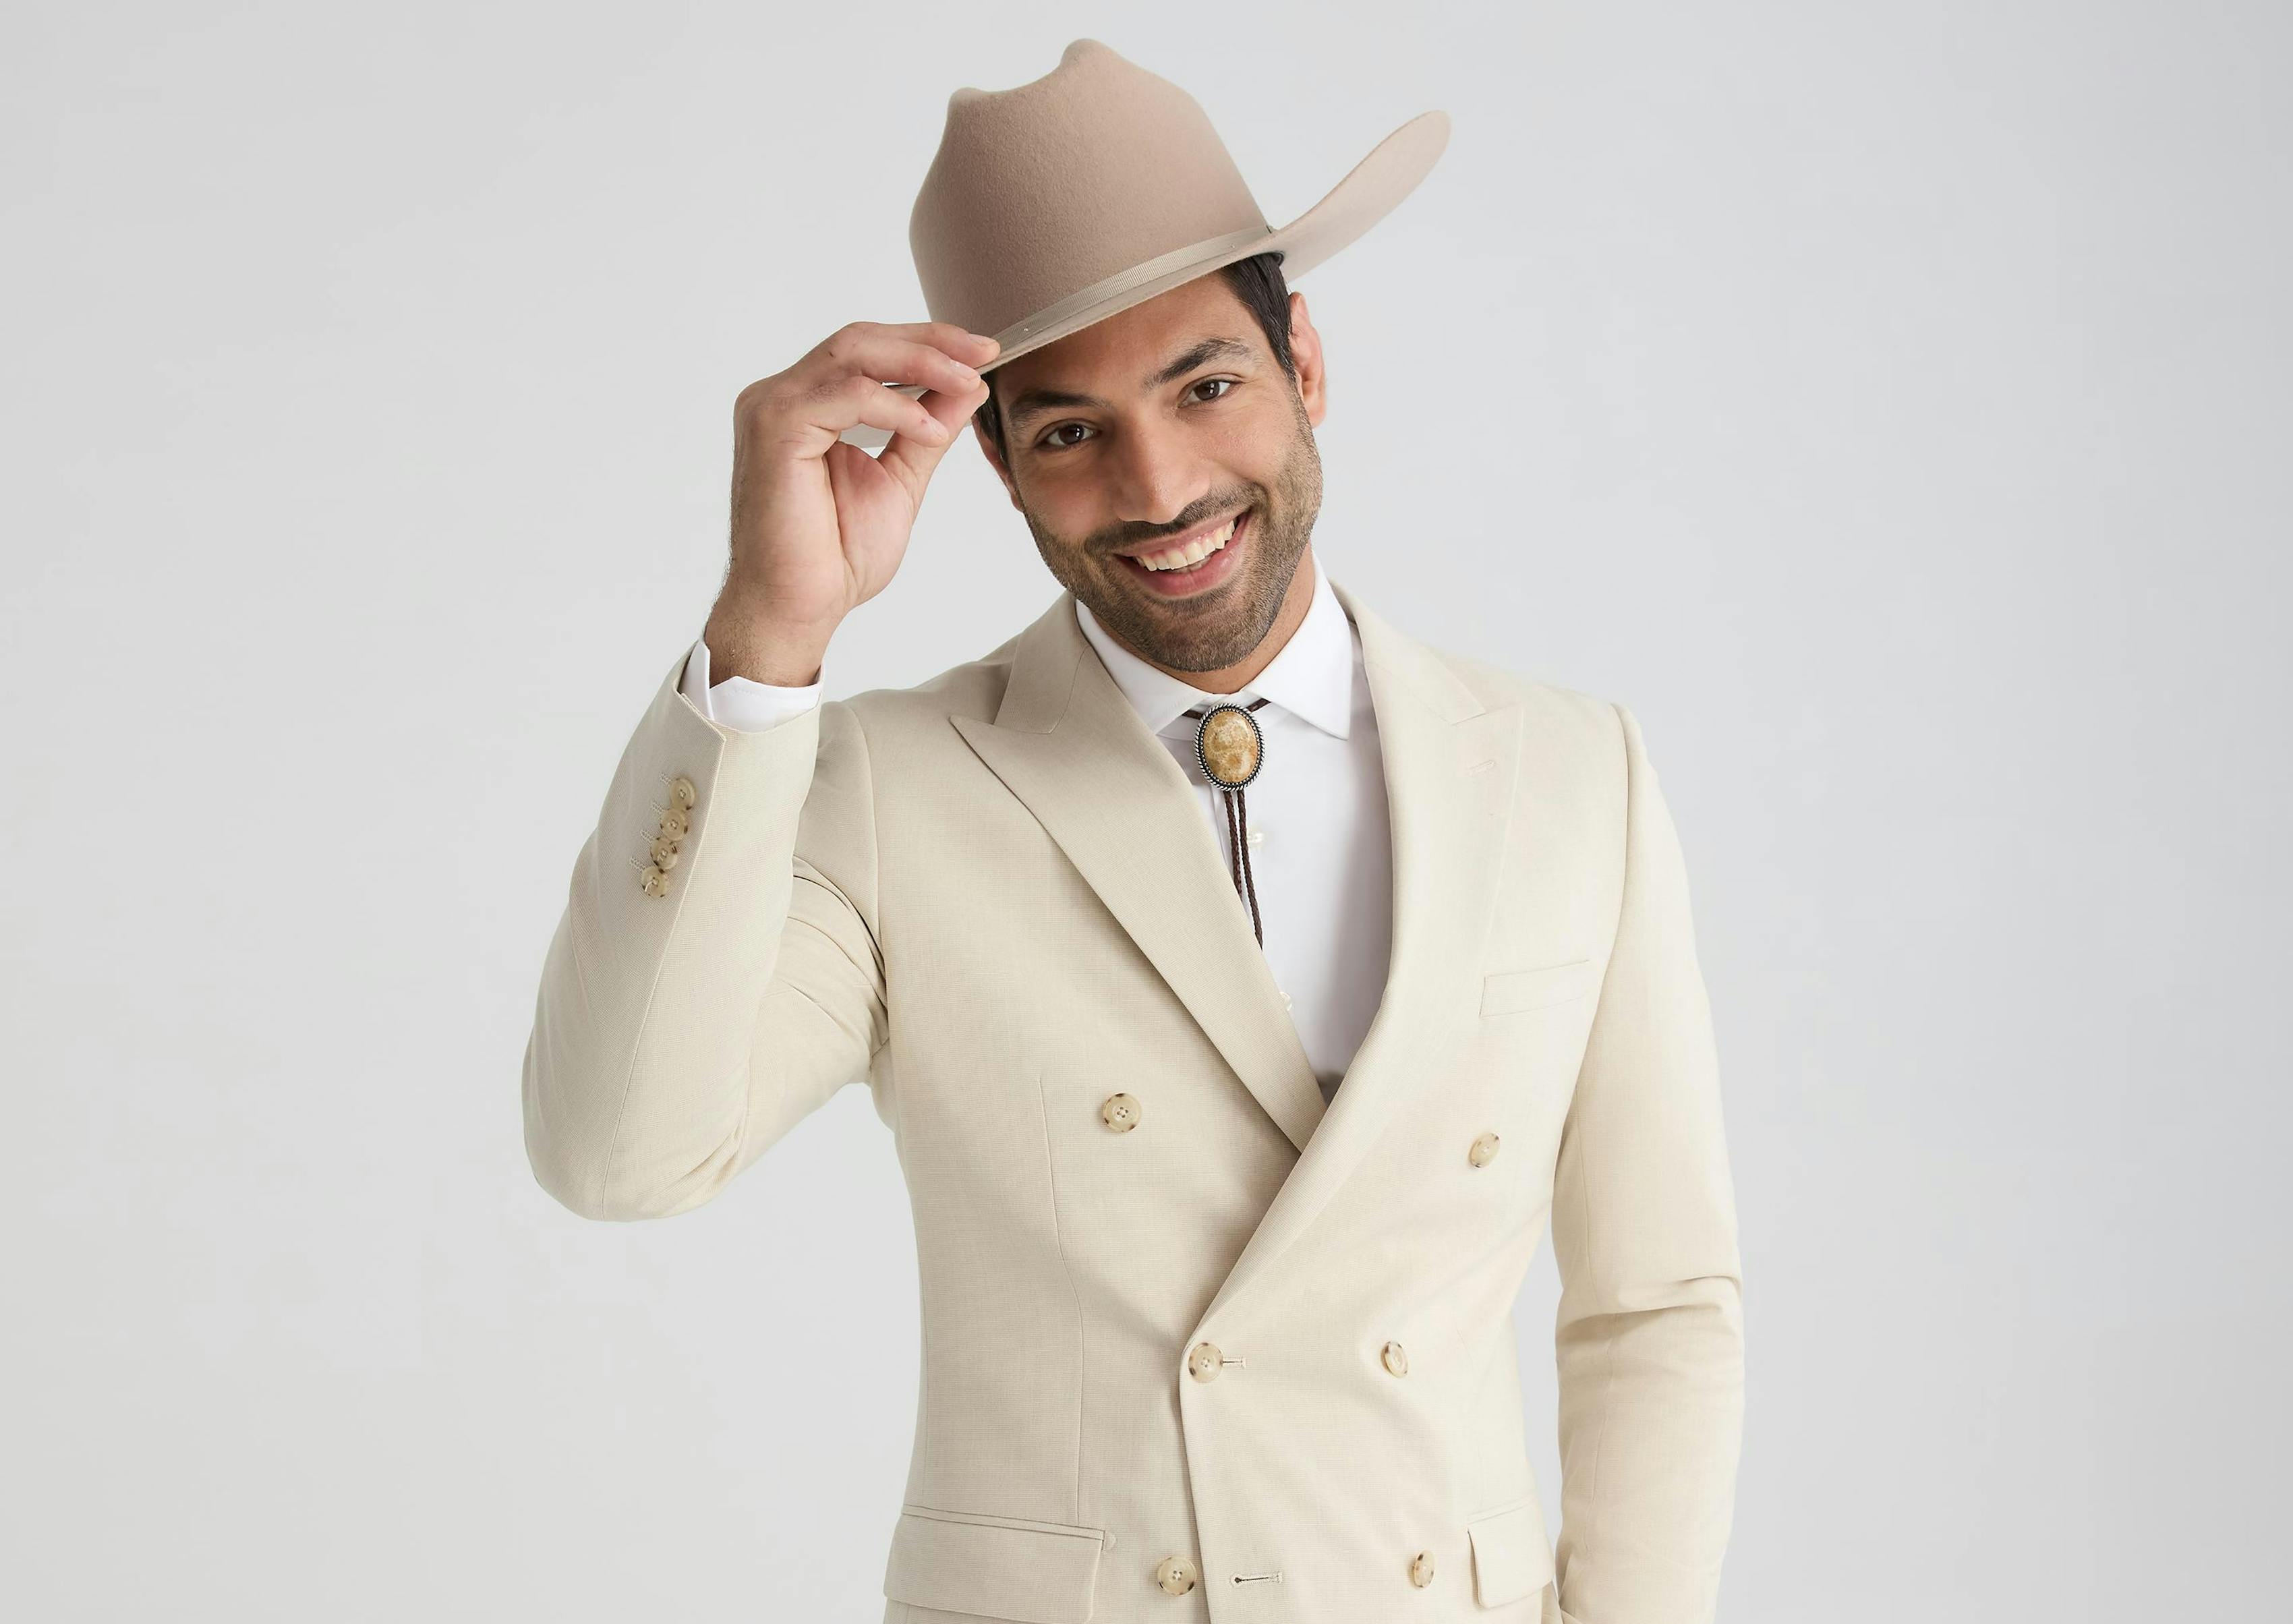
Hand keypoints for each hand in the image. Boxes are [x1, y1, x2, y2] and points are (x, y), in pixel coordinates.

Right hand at [704, 321, 999, 683]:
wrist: (799, 607)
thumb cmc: (834, 557)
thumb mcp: (900, 479)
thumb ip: (927, 430)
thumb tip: (968, 386)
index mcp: (807, 406)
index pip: (868, 352)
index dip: (927, 344)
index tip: (983, 352)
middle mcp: (783, 397)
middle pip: (861, 341)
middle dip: (930, 342)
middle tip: (984, 352)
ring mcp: (772, 408)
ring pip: (853, 355)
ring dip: (920, 365)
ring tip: (968, 385)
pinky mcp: (773, 428)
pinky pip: (843, 394)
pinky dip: (894, 406)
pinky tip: (931, 429)